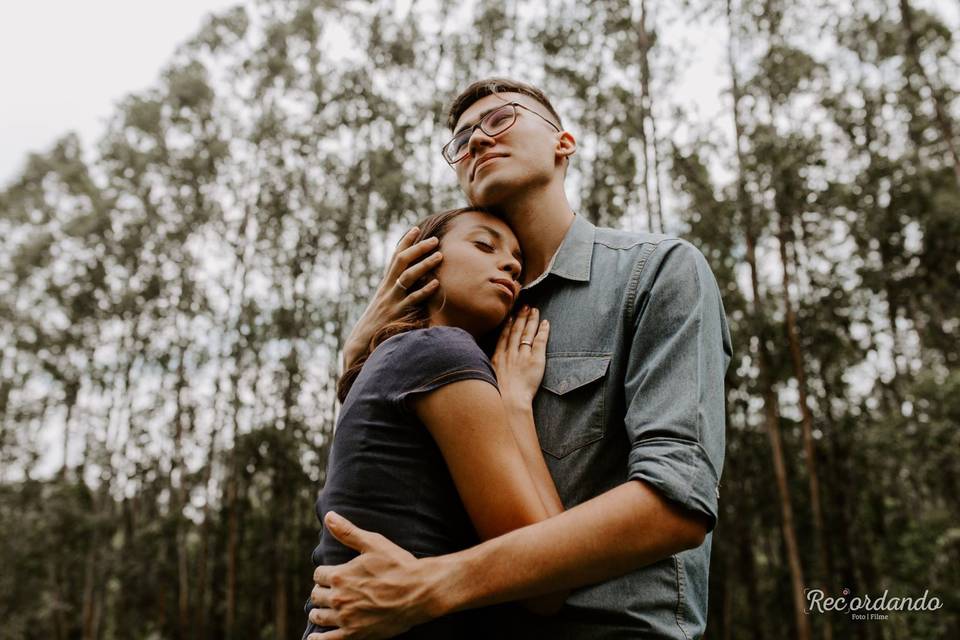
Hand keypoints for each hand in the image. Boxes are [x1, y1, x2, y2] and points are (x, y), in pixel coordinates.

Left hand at [307, 512, 437, 638]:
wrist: (420, 592)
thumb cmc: (398, 565)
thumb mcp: (373, 544)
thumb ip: (348, 532)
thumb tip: (329, 516)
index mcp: (340, 575)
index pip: (319, 574)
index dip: (325, 573)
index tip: (332, 575)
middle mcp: (339, 598)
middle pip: (316, 595)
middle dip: (322, 591)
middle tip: (330, 591)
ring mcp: (346, 618)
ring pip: (319, 616)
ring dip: (320, 612)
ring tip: (324, 610)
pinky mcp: (355, 635)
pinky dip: (318, 639)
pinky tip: (315, 637)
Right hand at [342, 227, 442, 368]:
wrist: (361, 341)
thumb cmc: (378, 321)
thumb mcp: (385, 301)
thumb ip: (396, 289)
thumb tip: (413, 279)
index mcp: (386, 283)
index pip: (395, 257)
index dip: (405, 242)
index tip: (416, 229)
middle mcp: (388, 288)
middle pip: (402, 261)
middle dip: (418, 248)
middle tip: (435, 240)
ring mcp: (392, 300)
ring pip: (407, 277)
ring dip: (424, 265)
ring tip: (439, 256)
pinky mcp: (398, 314)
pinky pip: (412, 300)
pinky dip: (424, 291)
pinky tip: (436, 284)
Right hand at [491, 306, 549, 405]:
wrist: (508, 402)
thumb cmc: (498, 397)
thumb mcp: (488, 381)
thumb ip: (489, 370)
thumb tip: (490, 367)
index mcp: (497, 358)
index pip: (503, 337)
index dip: (507, 325)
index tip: (510, 316)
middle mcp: (509, 353)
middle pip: (515, 331)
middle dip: (520, 317)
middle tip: (525, 306)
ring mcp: (522, 355)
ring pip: (527, 333)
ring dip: (531, 320)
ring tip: (534, 310)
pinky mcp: (535, 360)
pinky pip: (540, 341)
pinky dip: (543, 331)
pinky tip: (546, 323)